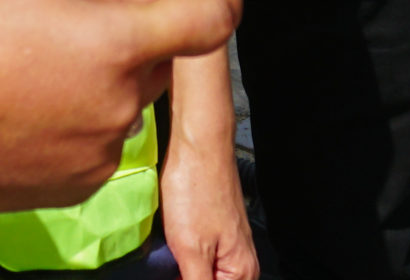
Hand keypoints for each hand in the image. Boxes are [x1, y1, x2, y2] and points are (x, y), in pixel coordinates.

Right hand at [0, 0, 240, 216]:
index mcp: (115, 42)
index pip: (206, 24)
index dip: (218, 2)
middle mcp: (120, 103)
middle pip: (158, 64)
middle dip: (133, 42)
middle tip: (71, 27)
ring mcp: (101, 152)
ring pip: (123, 105)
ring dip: (100, 85)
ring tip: (32, 72)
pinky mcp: (77, 187)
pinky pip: (96, 144)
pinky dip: (76, 125)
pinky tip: (26, 110)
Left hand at [161, 102, 256, 279]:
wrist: (196, 143)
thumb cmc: (197, 187)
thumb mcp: (191, 250)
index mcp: (241, 272)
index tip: (172, 273)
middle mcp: (240, 261)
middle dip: (184, 276)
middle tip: (169, 265)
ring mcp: (227, 244)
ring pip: (203, 273)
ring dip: (181, 271)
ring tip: (168, 257)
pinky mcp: (212, 230)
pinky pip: (199, 257)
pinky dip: (183, 258)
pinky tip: (168, 251)